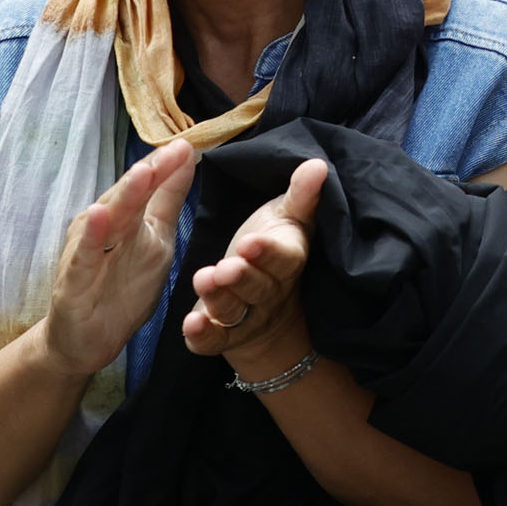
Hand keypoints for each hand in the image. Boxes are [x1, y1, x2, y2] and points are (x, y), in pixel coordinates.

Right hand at [42, 140, 198, 380]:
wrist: (85, 341)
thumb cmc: (120, 288)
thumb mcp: (155, 242)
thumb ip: (167, 200)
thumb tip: (187, 156)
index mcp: (125, 218)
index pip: (147, 186)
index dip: (166, 165)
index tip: (190, 143)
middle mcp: (104, 228)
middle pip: (130, 197)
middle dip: (151, 173)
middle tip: (173, 151)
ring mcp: (87, 251)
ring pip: (108, 220)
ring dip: (124, 195)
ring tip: (142, 173)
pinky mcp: (73, 280)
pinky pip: (84, 256)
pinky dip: (92, 236)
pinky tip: (98, 216)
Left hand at [186, 153, 324, 377]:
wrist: (271, 308)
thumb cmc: (274, 248)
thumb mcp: (287, 219)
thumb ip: (300, 196)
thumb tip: (317, 165)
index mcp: (288, 261)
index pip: (284, 259)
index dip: (268, 253)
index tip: (250, 242)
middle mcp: (270, 293)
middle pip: (258, 288)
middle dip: (241, 278)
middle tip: (224, 268)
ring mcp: (248, 317)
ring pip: (234, 312)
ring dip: (218, 299)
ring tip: (202, 281)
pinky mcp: (225, 335)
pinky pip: (214, 341)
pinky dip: (202, 336)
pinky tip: (190, 325)